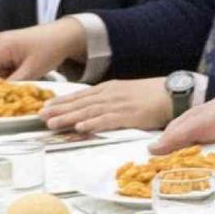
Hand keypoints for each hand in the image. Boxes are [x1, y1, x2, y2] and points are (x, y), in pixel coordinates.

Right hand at [0, 17, 86, 80]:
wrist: (64, 35)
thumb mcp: (32, 71)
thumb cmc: (51, 50)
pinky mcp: (8, 47)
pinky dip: (8, 72)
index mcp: (1, 46)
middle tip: (10, 91)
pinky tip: (20, 75)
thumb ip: (12, 84)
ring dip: (3, 78)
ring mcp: (2, 44)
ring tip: (19, 82)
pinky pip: (1, 64)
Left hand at [41, 77, 171, 131]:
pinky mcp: (129, 115)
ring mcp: (119, 104)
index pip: (82, 95)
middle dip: (59, 109)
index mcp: (110, 88)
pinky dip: (92, 124)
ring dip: (69, 117)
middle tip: (40, 116)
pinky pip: (107, 120)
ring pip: (89, 112)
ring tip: (52, 123)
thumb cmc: (152, 95)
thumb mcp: (127, 92)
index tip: (46, 106)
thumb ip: (111, 98)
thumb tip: (94, 108)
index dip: (63, 101)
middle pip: (81, 103)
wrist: (174, 93)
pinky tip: (80, 127)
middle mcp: (111, 94)